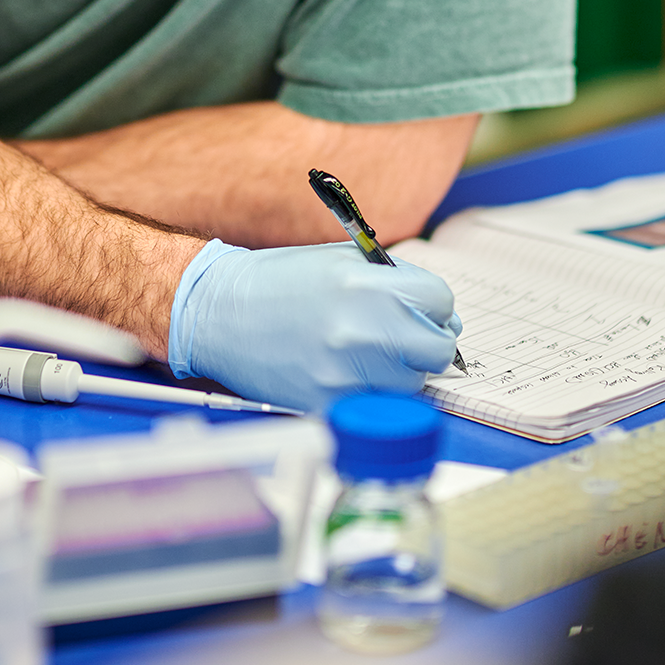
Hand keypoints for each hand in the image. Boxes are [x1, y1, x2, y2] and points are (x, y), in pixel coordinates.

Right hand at [168, 239, 460, 412]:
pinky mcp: (331, 404)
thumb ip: (396, 282)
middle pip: (438, 348)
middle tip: (405, 336)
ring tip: (366, 352)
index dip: (433, 305)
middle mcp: (361, 330)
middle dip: (428, 341)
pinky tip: (345, 370)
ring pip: (412, 382)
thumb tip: (440, 313)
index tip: (420, 309)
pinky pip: (378, 402)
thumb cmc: (282, 283)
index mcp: (366, 285)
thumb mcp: (343, 261)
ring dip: (401, 370)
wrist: (222, 316)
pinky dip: (372, 390)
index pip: (441, 301)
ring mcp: (346, 373)